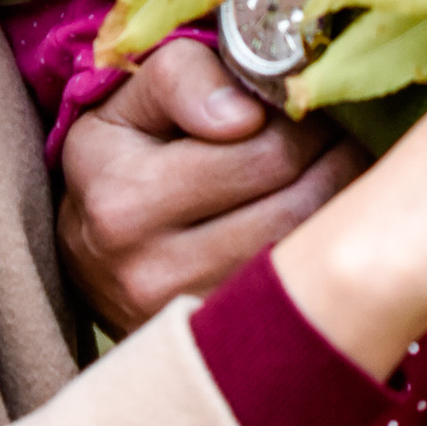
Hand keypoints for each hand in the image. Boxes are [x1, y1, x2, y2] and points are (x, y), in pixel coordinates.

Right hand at [58, 31, 364, 331]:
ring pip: (308, 252)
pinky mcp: (218, 347)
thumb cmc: (119, 158)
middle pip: (296, 202)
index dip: (302, 118)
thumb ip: (182, 78)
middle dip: (332, 154)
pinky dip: (323, 253)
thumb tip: (246, 114)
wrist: (86, 256)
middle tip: (338, 129)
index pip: (262, 151)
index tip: (305, 102)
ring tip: (335, 167)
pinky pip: (302, 294)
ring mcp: (188, 317)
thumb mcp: (129, 101)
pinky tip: (319, 223)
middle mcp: (150, 270)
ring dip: (340, 203)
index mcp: (124, 198)